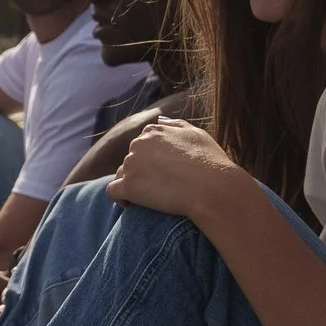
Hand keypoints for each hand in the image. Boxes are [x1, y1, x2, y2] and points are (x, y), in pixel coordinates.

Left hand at [105, 117, 233, 221]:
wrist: (212, 188)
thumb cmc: (210, 162)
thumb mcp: (197, 134)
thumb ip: (176, 125)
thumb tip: (159, 120)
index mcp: (153, 131)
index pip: (142, 144)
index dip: (151, 160)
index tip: (163, 172)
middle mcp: (138, 144)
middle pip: (131, 159)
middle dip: (141, 172)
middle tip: (160, 187)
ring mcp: (132, 164)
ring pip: (122, 174)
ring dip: (132, 184)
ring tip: (150, 198)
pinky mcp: (129, 186)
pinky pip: (113, 192)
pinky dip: (120, 198)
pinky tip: (132, 205)